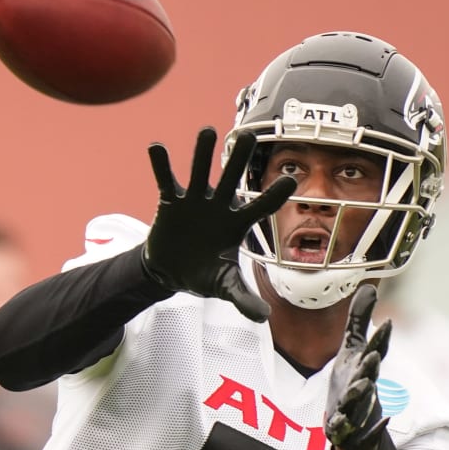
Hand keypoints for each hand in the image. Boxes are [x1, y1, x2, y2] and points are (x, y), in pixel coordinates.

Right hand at [142, 127, 296, 321]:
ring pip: (200, 172)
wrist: (173, 271)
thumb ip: (242, 298)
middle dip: (239, 158)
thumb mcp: (224, 287)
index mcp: (237, 223)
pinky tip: (156, 148)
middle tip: (249, 136)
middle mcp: (219, 206)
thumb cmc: (205, 274)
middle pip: (232, 179)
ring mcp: (195, 201)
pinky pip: (166, 180)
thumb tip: (263, 318)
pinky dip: (161, 165)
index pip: (259, 207)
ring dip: (202, 153)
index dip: (274, 195)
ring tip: (207, 131)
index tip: (292, 180)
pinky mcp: (171, 202)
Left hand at [324, 284, 392, 449]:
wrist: (352, 424)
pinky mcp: (341, 424)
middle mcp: (362, 385)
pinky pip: (343, 426)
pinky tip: (339, 423)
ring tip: (362, 385)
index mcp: (365, 366)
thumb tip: (368, 286)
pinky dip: (344, 425)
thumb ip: (359, 321)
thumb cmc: (353, 381)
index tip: (387, 323)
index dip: (381, 338)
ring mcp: (353, 406)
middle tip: (372, 357)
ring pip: (357, 399)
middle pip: (368, 374)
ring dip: (361, 392)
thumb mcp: (353, 349)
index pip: (376, 350)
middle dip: (370, 366)